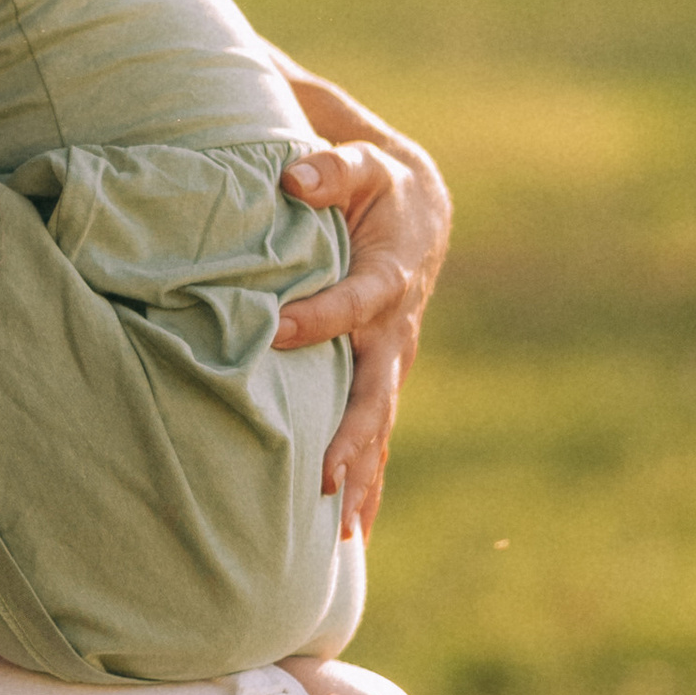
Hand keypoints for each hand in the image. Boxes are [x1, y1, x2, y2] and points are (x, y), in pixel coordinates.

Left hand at [276, 136, 451, 540]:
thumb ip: (331, 166)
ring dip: (360, 477)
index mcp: (389, 275)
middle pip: (376, 392)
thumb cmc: (378, 182)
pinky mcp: (382, 378)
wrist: (421, 209)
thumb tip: (292, 178)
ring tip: (340, 531)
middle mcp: (395, 330)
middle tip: (323, 477)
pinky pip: (376, 436)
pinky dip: (366, 482)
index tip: (275, 330)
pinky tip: (349, 534)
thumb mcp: (361, 160)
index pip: (355, 302)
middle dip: (351, 437)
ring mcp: (392, 361)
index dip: (318, 317)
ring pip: (378, 428)